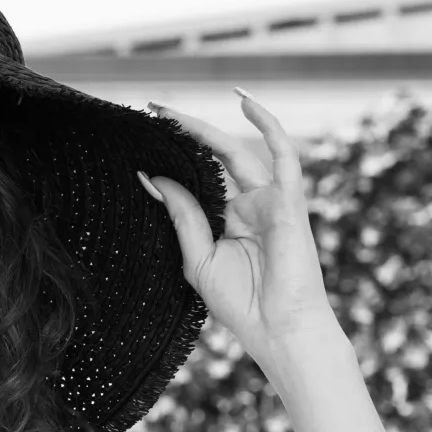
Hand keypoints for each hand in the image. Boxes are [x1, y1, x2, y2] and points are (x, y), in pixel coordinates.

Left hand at [138, 93, 335, 365]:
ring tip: (170, 113)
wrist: (279, 329)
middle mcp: (249, 206)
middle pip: (213, 159)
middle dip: (184, 134)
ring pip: (236, 152)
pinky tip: (244, 102)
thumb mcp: (198, 259)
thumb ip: (181, 217)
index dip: (174, 162)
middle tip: (151, 112)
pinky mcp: (289, 200)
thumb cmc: (243, 304)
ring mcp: (270, 200)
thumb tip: (152, 178)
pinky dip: (267, 125)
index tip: (142, 141)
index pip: (199, 182)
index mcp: (229, 222)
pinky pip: (283, 153)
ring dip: (205, 129)